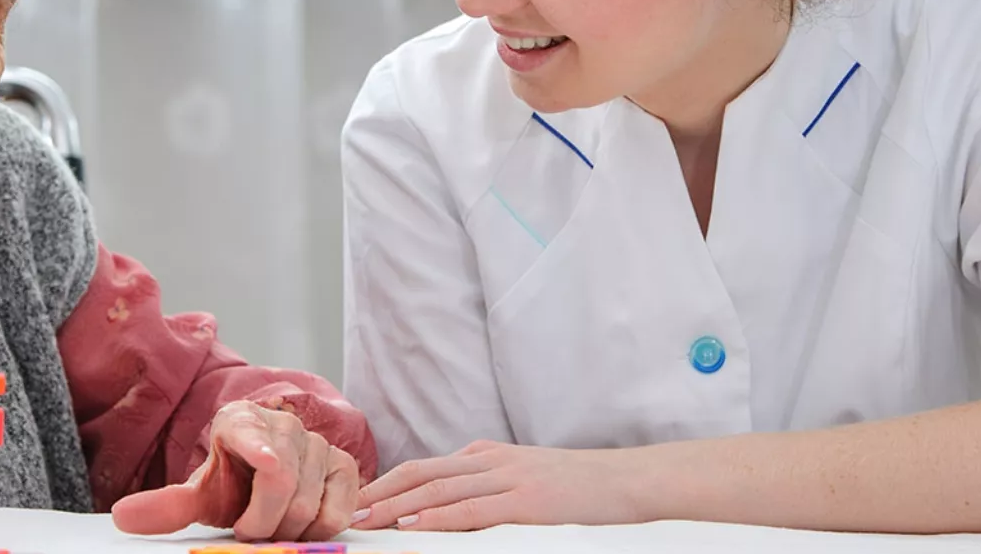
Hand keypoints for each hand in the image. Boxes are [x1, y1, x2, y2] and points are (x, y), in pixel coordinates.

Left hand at [110, 400, 359, 541]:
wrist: (264, 475)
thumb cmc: (233, 482)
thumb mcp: (200, 495)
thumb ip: (167, 507)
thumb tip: (122, 517)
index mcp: (239, 421)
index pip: (247, 434)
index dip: (257, 449)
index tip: (265, 464)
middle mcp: (283, 424)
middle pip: (281, 485)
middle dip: (262, 522)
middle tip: (250, 530)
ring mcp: (318, 442)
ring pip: (309, 503)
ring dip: (289, 529)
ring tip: (274, 525)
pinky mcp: (344, 464)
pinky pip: (339, 508)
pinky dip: (322, 527)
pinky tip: (304, 523)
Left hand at [352, 440, 645, 531]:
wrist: (631, 481)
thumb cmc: (580, 488)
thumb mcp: (525, 477)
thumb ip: (486, 484)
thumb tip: (445, 501)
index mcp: (487, 456)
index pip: (425, 467)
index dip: (388, 482)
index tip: (359, 498)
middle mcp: (490, 461)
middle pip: (422, 473)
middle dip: (381, 492)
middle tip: (349, 510)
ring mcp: (508, 478)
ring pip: (439, 489)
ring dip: (398, 505)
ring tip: (368, 519)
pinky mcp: (527, 501)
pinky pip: (473, 509)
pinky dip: (439, 515)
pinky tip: (415, 523)